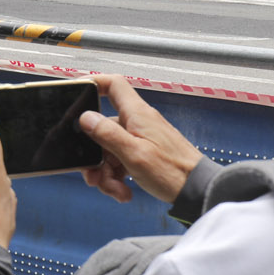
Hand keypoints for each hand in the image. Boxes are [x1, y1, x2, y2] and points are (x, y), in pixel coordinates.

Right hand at [75, 74, 204, 204]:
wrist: (197, 191)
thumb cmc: (174, 172)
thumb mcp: (134, 154)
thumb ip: (108, 134)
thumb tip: (86, 118)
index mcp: (137, 115)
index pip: (113, 85)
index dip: (93, 84)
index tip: (76, 93)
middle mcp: (138, 123)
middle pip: (103, 128)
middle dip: (94, 154)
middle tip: (93, 174)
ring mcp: (141, 138)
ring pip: (109, 150)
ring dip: (106, 173)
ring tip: (114, 189)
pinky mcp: (143, 153)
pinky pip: (120, 161)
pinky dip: (117, 178)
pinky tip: (123, 191)